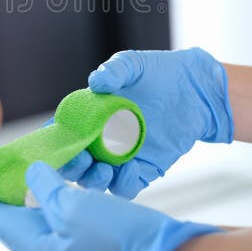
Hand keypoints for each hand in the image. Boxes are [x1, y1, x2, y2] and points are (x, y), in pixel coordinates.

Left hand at [0, 161, 220, 250]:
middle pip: (16, 221)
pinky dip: (55, 200)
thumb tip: (32, 173)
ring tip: (22, 178)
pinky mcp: (88, 241)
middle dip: (4, 200)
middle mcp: (49, 249)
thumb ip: (46, 188)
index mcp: (37, 244)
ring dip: (30, 196)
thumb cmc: (113, 236)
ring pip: (39, 218)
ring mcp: (69, 247)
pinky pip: (62, 218)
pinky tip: (58, 189)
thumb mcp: (71, 206)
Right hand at [60, 49, 232, 198]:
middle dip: (72, 167)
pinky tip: (131, 168)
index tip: (58, 142)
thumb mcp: (134, 64)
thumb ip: (114, 70)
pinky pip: (128, 186)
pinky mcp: (145, 168)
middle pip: (75, 163)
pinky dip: (124, 183)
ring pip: (98, 180)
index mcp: (90, 115)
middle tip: (81, 159)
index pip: (63, 132)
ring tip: (103, 170)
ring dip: (94, 180)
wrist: (196, 88)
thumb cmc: (159, 72)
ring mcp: (122, 156)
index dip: (55, 141)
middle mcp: (102, 139)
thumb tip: (96, 82)